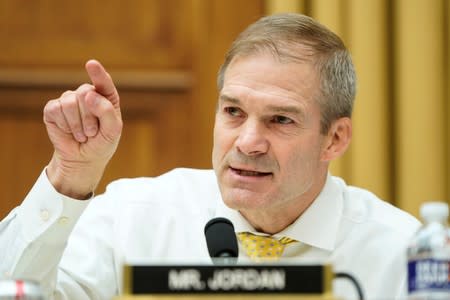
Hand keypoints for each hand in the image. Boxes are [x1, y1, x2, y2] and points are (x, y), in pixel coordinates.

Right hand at [43, 60, 122, 198]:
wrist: (83, 159)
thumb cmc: (102, 143)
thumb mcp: (113, 131)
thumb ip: (106, 111)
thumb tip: (88, 94)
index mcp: (106, 97)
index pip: (103, 82)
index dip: (97, 73)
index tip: (91, 64)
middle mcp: (87, 94)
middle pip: (84, 93)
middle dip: (89, 118)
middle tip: (92, 133)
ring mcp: (69, 100)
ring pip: (69, 102)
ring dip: (77, 124)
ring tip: (82, 135)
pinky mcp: (53, 109)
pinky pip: (55, 110)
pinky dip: (64, 125)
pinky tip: (69, 131)